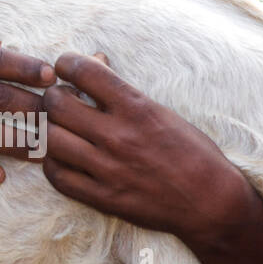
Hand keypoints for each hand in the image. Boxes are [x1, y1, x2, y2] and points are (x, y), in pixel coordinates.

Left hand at [41, 51, 252, 243]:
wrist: (212, 203)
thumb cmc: (190, 151)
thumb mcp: (160, 111)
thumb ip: (122, 88)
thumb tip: (95, 59)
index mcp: (137, 109)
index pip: (84, 71)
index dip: (67, 63)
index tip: (66, 67)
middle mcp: (119, 136)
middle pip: (56, 103)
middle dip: (53, 96)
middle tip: (62, 100)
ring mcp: (108, 169)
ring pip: (50, 138)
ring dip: (50, 129)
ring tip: (61, 129)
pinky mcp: (103, 198)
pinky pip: (57, 176)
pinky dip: (53, 163)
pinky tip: (63, 157)